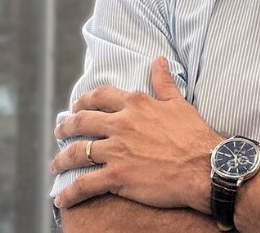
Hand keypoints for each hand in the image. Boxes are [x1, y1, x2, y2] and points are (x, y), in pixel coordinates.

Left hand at [51, 56, 221, 211]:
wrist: (205, 167)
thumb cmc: (195, 136)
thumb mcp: (179, 103)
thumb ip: (164, 82)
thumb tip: (159, 60)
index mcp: (135, 105)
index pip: (100, 97)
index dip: (84, 101)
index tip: (75, 106)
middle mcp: (121, 125)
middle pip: (82, 122)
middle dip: (66, 126)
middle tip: (59, 131)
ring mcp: (116, 151)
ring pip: (77, 152)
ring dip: (61, 159)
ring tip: (55, 164)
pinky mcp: (117, 176)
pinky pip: (84, 184)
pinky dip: (69, 193)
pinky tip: (60, 199)